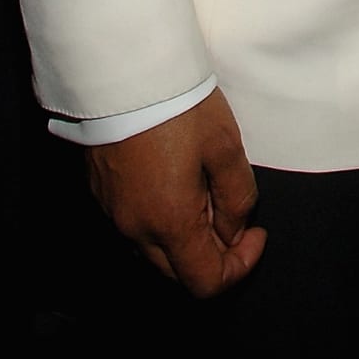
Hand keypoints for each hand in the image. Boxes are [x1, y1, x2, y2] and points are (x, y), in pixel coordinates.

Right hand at [85, 86, 266, 295]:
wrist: (123, 75)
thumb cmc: (177, 106)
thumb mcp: (226, 147)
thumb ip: (237, 197)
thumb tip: (236, 230)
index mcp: (170, 223)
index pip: (206, 283)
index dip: (240, 266)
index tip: (256, 233)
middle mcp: (136, 229)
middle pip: (179, 273)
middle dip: (213, 254)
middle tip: (232, 209)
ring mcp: (114, 214)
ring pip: (155, 252)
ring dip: (186, 238)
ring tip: (204, 188)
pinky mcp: (102, 195)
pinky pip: (136, 226)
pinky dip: (162, 220)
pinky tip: (176, 180)